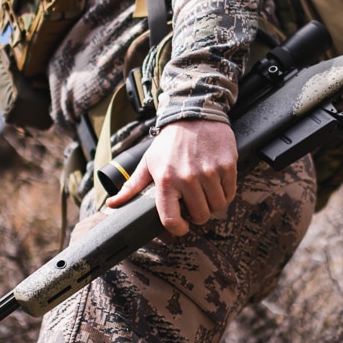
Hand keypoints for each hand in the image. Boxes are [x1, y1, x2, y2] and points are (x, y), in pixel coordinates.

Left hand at [104, 118, 237, 236]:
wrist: (194, 114)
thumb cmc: (169, 142)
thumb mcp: (148, 162)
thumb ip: (131, 187)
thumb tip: (112, 205)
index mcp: (166, 180)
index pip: (172, 220)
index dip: (178, 229)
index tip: (182, 226)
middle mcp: (188, 178)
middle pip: (201, 216)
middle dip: (198, 215)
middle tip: (195, 204)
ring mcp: (210, 172)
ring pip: (217, 206)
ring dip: (212, 204)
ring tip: (206, 192)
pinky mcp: (227, 165)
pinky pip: (230, 192)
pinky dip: (225, 192)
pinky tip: (216, 183)